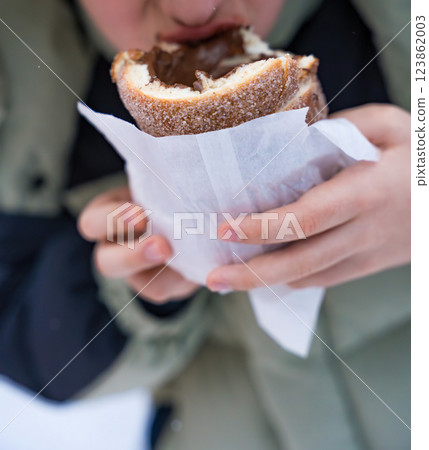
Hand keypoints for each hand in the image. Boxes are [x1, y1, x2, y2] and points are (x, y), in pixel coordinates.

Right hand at [78, 186, 198, 302]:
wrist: (188, 213)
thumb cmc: (167, 187)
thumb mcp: (159, 180)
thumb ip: (161, 180)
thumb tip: (172, 167)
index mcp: (107, 217)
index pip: (93, 222)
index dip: (113, 221)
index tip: (141, 214)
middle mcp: (116, 248)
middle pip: (106, 263)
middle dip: (133, 256)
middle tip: (162, 246)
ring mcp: (138, 272)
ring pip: (139, 283)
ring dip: (169, 275)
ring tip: (187, 259)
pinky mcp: (161, 285)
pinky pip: (170, 289)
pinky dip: (185, 279)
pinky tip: (202, 265)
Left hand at [206, 104, 410, 290]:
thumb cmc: (422, 155)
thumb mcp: (389, 126)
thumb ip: (342, 129)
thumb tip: (295, 142)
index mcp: (366, 192)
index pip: (305, 218)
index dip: (262, 227)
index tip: (224, 228)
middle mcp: (363, 231)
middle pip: (300, 262)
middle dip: (251, 274)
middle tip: (212, 279)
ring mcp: (367, 255)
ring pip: (309, 277)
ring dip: (265, 283)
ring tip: (227, 280)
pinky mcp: (368, 265)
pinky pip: (323, 278)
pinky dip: (290, 280)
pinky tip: (264, 277)